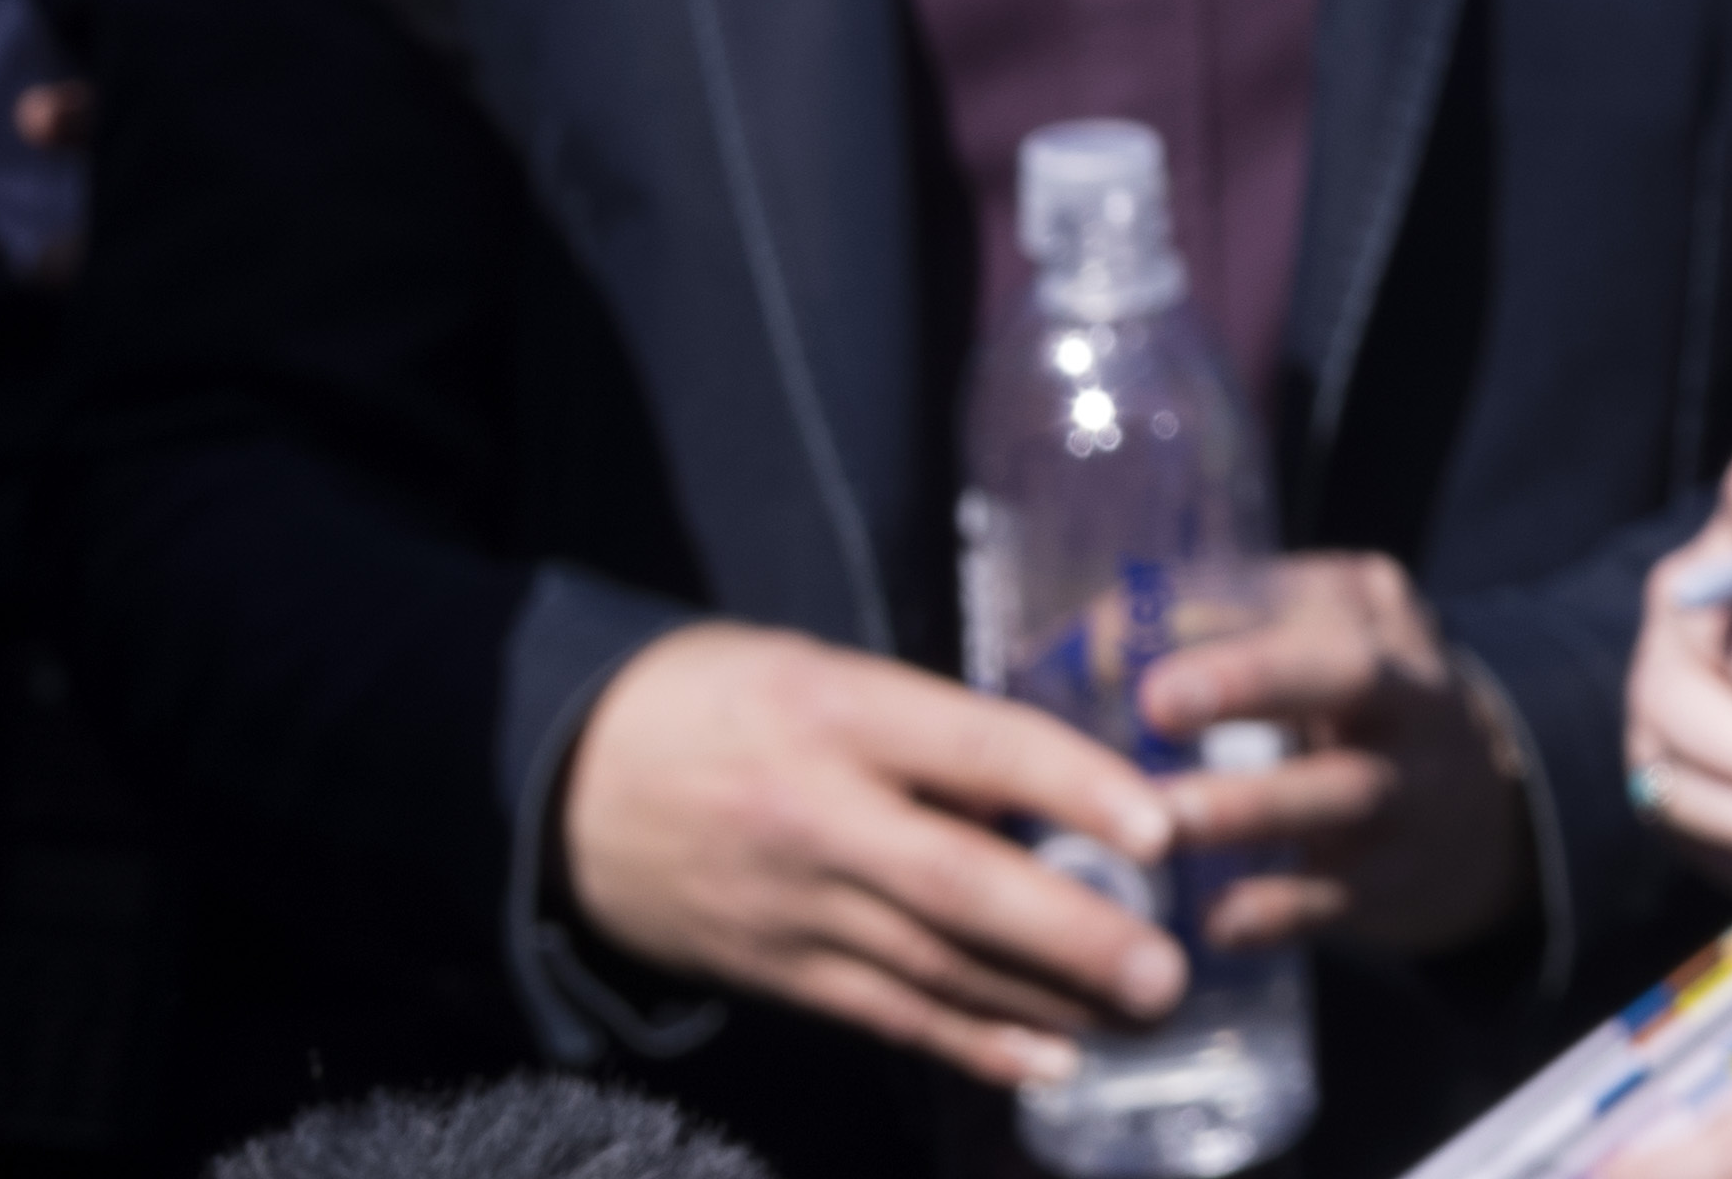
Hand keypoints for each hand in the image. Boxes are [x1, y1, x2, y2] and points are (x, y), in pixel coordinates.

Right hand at [549, 613, 1192, 1086]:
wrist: (565, 779)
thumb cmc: (725, 700)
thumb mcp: (827, 672)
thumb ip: (932, 729)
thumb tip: (1052, 790)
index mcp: (843, 714)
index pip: (979, 750)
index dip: (1075, 790)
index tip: (1162, 830)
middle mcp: (818, 817)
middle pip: (958, 885)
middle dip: (1071, 934)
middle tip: (1165, 969)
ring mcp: (790, 906)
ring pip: (933, 964)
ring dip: (1044, 999)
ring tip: (1140, 1017)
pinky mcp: (770, 971)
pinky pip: (882, 1014)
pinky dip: (968, 1041)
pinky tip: (1048, 1060)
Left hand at [1144, 549, 1541, 969]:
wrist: (1478, 817)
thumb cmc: (1353, 716)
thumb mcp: (1328, 651)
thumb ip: (1225, 635)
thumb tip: (1074, 649)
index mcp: (1377, 629)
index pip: (1309, 601)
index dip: (1226, 616)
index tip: (1130, 649)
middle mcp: (1405, 700)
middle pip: (1342, 675)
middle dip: (1251, 682)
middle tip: (1156, 704)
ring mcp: (1406, 793)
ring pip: (1335, 793)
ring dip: (1245, 809)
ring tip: (1159, 827)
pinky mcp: (1390, 881)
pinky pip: (1334, 897)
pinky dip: (1276, 911)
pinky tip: (1213, 924)